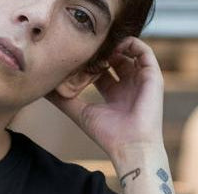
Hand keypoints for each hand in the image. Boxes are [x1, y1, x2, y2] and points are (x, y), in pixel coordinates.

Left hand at [44, 36, 164, 161]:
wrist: (131, 145)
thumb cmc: (108, 134)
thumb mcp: (81, 114)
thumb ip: (65, 101)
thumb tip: (44, 91)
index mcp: (114, 95)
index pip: (101, 72)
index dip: (90, 63)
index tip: (77, 58)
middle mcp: (128, 86)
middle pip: (115, 60)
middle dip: (102, 52)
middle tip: (88, 48)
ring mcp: (141, 80)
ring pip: (129, 53)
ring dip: (115, 46)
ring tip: (102, 46)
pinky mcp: (153, 76)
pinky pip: (144, 51)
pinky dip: (131, 44)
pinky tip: (116, 47)